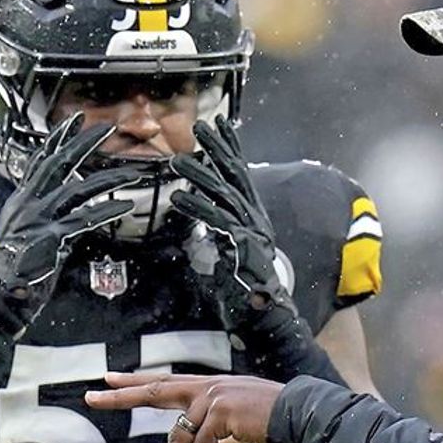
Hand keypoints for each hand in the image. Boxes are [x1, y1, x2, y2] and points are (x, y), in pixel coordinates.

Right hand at [0, 113, 146, 328]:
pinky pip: (83, 220)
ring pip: (78, 189)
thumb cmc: (12, 269)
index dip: (58, 139)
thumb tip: (72, 221)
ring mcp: (39, 218)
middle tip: (106, 127)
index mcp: (22, 200)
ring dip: (108, 180)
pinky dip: (106, 212)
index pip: (41, 161)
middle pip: (59, 163)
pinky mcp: (50, 236)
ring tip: (132, 173)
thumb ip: (49, 222)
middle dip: (83, 142)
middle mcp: (29, 203)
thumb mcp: (26, 235)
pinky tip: (124, 206)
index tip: (73, 122)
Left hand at [85, 372, 283, 442]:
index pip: (166, 383)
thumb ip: (225, 431)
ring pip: (179, 436)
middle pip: (155, 390)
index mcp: (210, 388)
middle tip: (91, 396)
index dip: (137, 382)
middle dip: (121, 395)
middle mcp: (207, 387)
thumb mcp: (242, 426)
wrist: (300, 417)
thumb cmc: (275, 423)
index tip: (110, 379)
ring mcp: (213, 397)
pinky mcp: (220, 413)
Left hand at [170, 117, 294, 329]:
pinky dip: (197, 208)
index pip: (241, 175)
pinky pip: (217, 223)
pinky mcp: (244, 248)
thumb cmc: (243, 289)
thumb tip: (197, 220)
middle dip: (218, 149)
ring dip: (199, 176)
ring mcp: (252, 232)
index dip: (230, 147)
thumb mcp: (226, 252)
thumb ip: (215, 233)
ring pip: (223, 196)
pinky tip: (179, 197)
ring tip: (177, 161)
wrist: (266, 319)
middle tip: (199, 126)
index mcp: (253, 217)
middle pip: (235, 177)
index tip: (220, 124)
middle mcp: (256, 219)